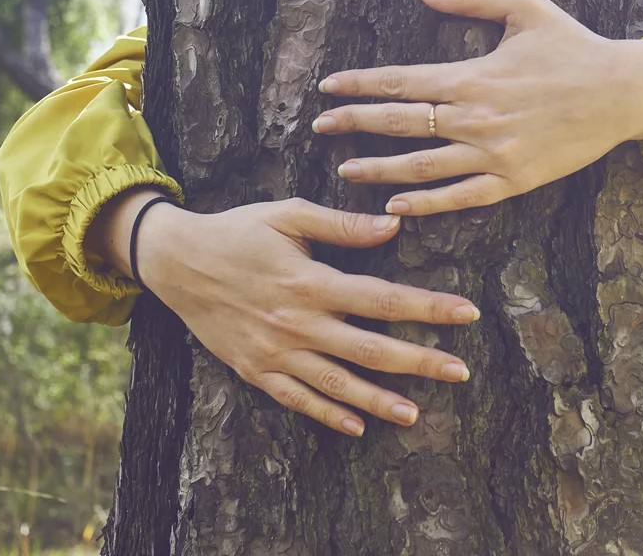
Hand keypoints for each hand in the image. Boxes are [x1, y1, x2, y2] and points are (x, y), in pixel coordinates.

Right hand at [92, 189, 477, 436]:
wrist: (176, 261)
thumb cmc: (237, 231)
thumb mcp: (287, 215)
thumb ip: (341, 225)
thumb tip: (392, 226)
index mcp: (312, 283)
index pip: (384, 299)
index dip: (428, 308)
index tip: (466, 314)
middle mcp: (299, 323)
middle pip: (370, 349)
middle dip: (419, 362)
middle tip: (460, 373)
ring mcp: (276, 352)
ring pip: (337, 384)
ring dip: (379, 400)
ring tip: (416, 414)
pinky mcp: (255, 370)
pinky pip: (296, 400)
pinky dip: (326, 415)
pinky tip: (356, 427)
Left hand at [310, 0, 642, 215]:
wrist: (622, 93)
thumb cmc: (573, 45)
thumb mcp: (524, 5)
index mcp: (473, 75)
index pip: (401, 82)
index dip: (360, 85)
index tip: (328, 88)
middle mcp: (476, 118)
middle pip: (401, 124)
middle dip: (355, 124)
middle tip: (321, 127)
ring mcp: (494, 154)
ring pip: (423, 167)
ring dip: (379, 169)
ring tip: (346, 170)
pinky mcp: (514, 181)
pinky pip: (461, 197)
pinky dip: (427, 203)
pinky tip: (397, 206)